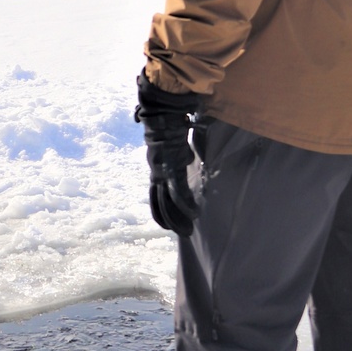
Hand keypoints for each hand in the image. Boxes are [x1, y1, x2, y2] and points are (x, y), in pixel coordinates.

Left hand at [135, 72, 204, 235]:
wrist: (163, 118)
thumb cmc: (168, 127)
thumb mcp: (172, 147)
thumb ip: (179, 156)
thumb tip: (188, 158)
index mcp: (156, 171)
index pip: (156, 197)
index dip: (161, 211)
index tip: (169, 223)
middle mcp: (157, 175)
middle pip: (160, 205)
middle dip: (171, 221)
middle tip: (183, 233)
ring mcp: (163, 174)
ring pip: (168, 204)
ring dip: (178, 219)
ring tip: (188, 230)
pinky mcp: (171, 171)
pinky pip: (178, 193)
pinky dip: (185, 205)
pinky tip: (195, 213)